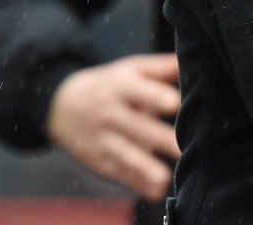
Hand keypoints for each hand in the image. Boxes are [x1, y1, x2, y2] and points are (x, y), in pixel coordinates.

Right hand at [47, 53, 181, 201]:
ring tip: (165, 177)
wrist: (61, 106)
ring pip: (124, 154)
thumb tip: (191, 60)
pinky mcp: (99, 160)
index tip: (174, 103)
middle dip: (159, 138)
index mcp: (120, 87)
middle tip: (183, 148)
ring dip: (144, 167)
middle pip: (136, 127)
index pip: (138, 91)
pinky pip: (118, 172)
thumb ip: (161, 68)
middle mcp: (109, 114)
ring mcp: (102, 139)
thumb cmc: (111, 84)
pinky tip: (155, 192)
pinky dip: (136, 183)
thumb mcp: (130, 69)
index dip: (155, 97)